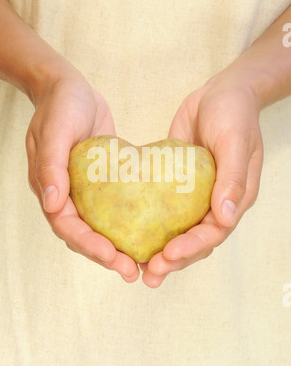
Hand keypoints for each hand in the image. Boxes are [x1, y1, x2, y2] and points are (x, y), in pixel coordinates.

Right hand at [26, 75, 138, 281]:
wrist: (69, 88)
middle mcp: (65, 196)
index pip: (67, 227)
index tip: (113, 257)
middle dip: (107, 256)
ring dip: (118, 247)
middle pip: (83, 236)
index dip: (88, 245)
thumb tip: (52, 203)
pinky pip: (113, 210)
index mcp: (50, 188)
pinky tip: (148, 233)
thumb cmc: (61, 105)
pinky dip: (127, 224)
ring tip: (144, 263)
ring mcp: (83, 191)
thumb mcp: (56, 130)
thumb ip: (51, 166)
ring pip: (99, 228)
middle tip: (133, 271)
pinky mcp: (102, 183)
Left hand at [142, 78, 263, 287]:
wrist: (221, 92)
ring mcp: (194, 195)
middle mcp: (215, 202)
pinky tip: (129, 233)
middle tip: (149, 274)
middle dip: (173, 259)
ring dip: (160, 250)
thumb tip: (224, 218)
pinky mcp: (175, 184)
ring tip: (137, 266)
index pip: (213, 232)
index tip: (167, 255)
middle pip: (195, 240)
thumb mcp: (235, 142)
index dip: (192, 248)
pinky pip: (163, 208)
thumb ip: (232, 179)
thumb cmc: (234, 113)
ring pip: (178, 230)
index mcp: (234, 198)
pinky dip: (150, 224)